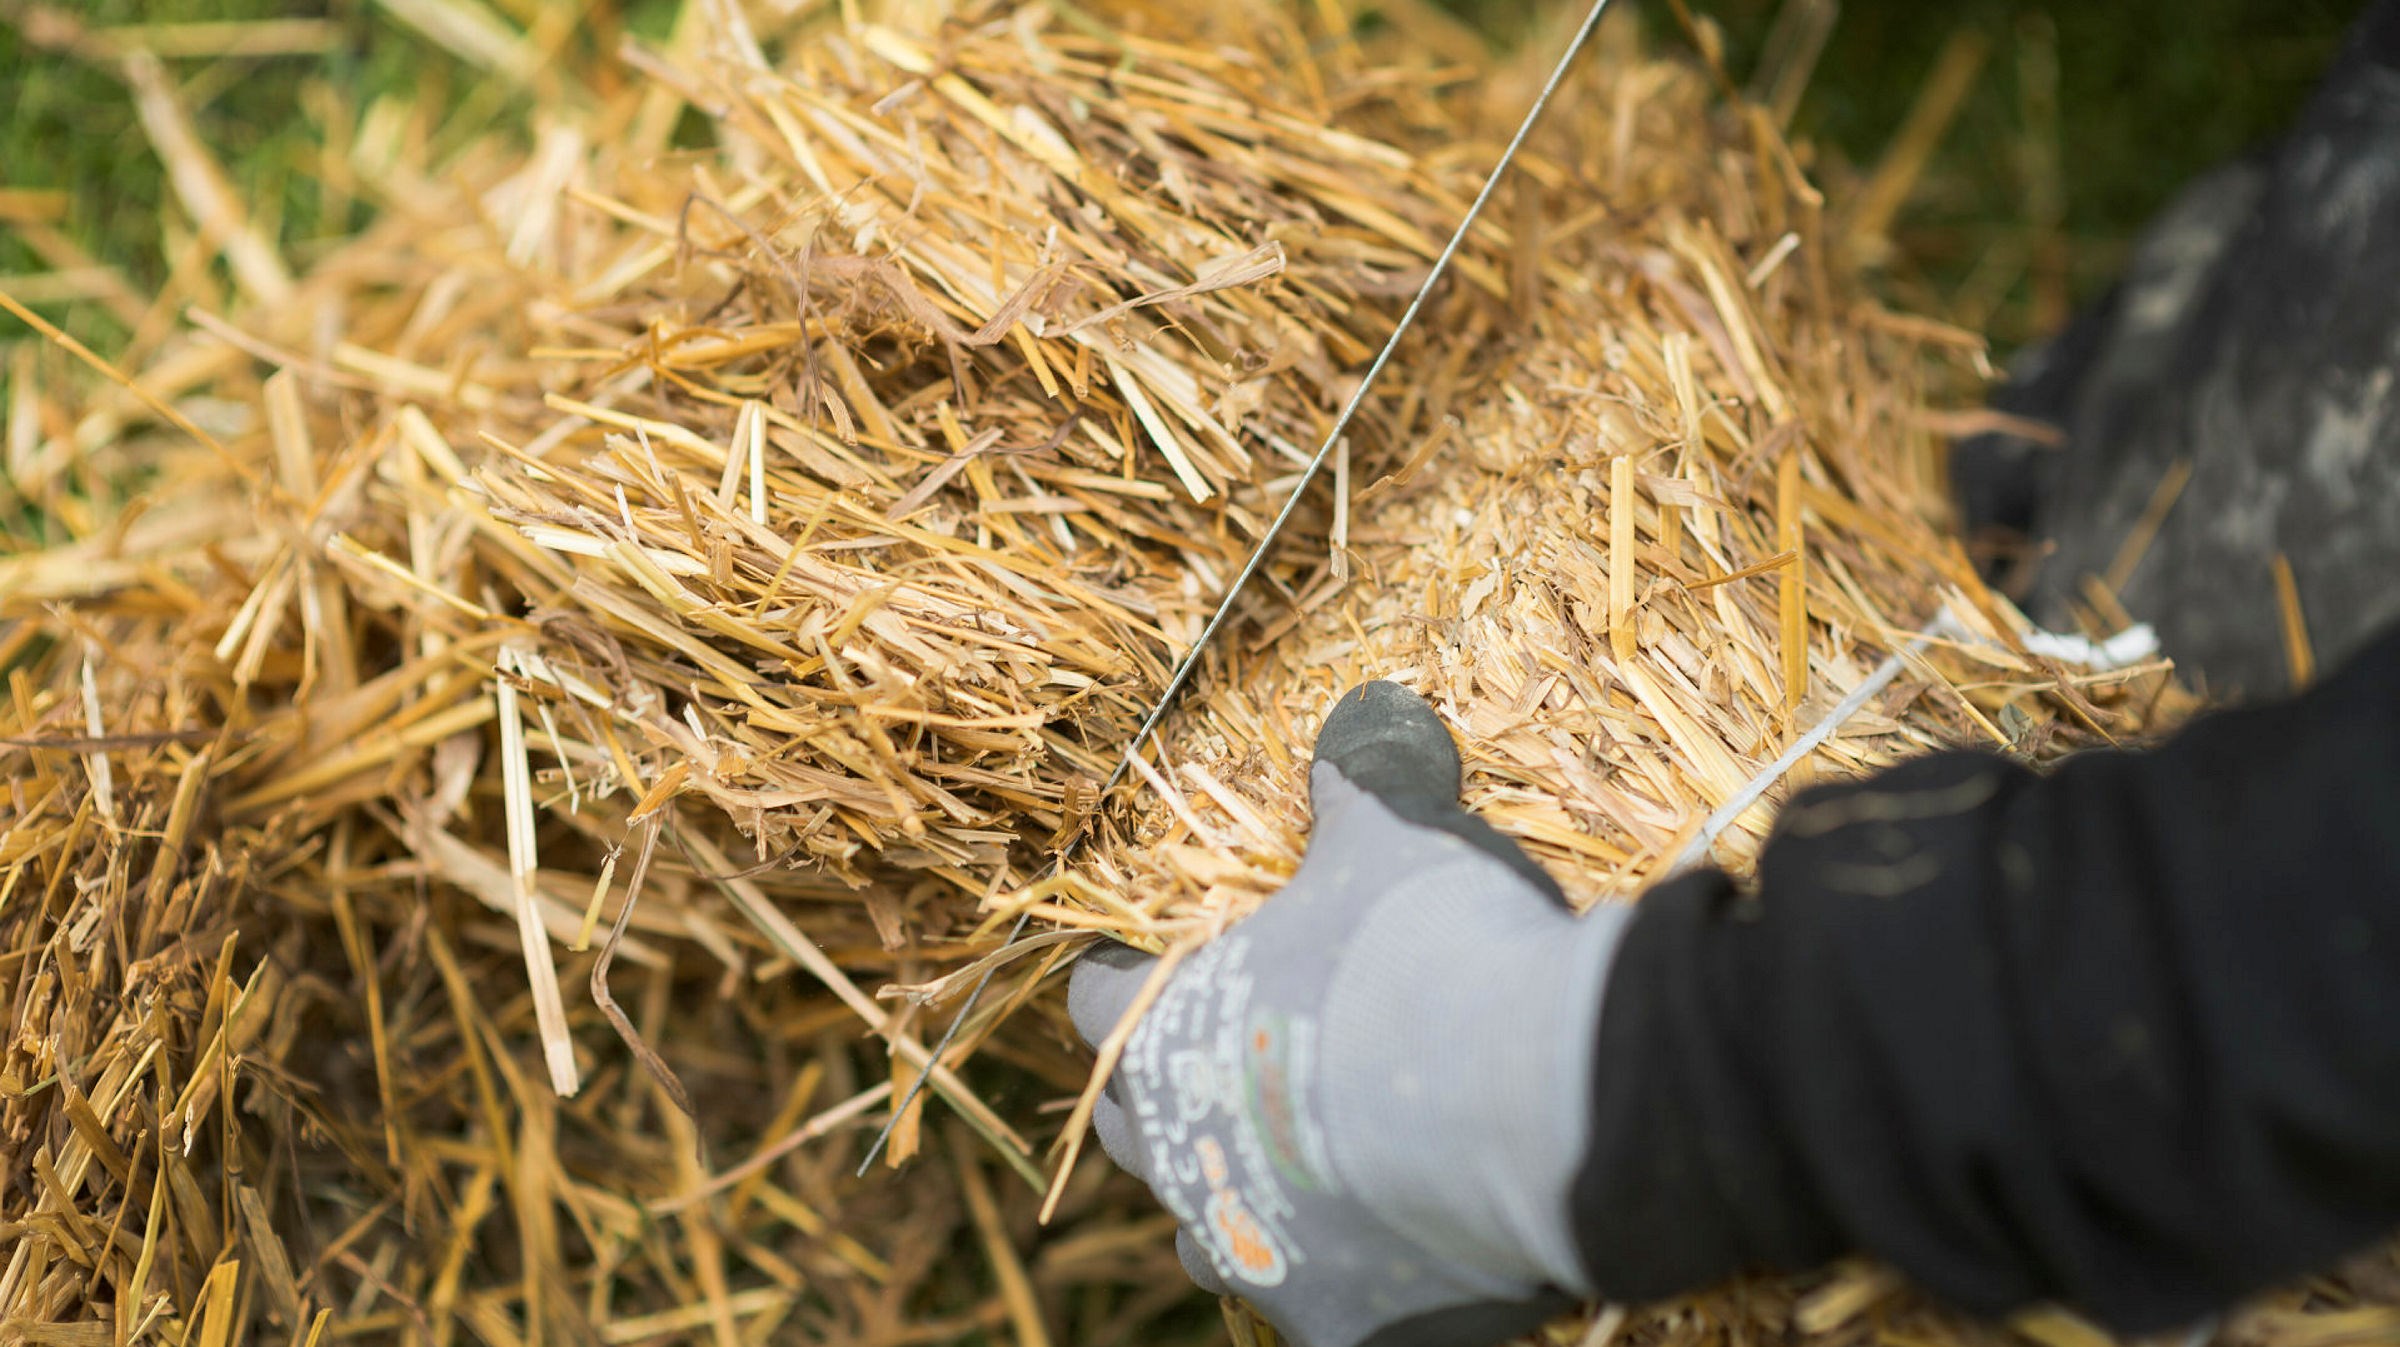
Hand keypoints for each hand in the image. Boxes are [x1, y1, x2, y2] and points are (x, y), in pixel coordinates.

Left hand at [1068, 681, 1632, 1346]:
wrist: (1538, 1102)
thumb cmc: (1429, 956)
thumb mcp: (1386, 848)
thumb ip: (1353, 795)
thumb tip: (1355, 726)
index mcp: (1165, 1031)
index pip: (1096, 1001)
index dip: (1120, 979)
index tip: (1144, 967)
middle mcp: (1181, 1156)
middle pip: (1128, 1128)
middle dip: (1162, 1096)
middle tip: (1223, 1066)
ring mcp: (1253, 1254)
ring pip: (1203, 1242)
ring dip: (1234, 1204)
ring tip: (1294, 1172)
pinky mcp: (1339, 1327)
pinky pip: (1313, 1310)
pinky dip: (1339, 1279)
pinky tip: (1385, 1249)